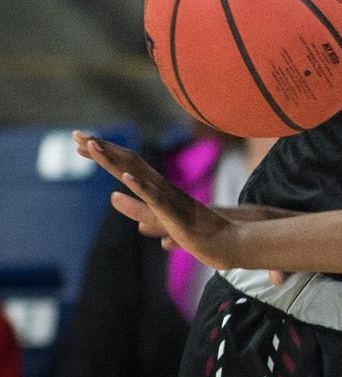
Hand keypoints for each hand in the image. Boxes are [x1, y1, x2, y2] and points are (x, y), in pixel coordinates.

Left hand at [73, 132, 238, 270]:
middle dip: (102, 148)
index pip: (127, 167)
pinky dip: (141, 187)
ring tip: (92, 145)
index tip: (82, 144)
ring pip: (137, 174)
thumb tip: (128, 213)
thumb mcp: (166, 224)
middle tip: (76, 134)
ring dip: (114, 159)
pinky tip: (125, 178)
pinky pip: (156, 199)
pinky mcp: (175, 215)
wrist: (229, 242)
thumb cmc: (201, 234)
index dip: (106, 154)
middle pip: (127, 163)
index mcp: (157, 190)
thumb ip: (145, 215)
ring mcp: (168, 200)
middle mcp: (161, 188)